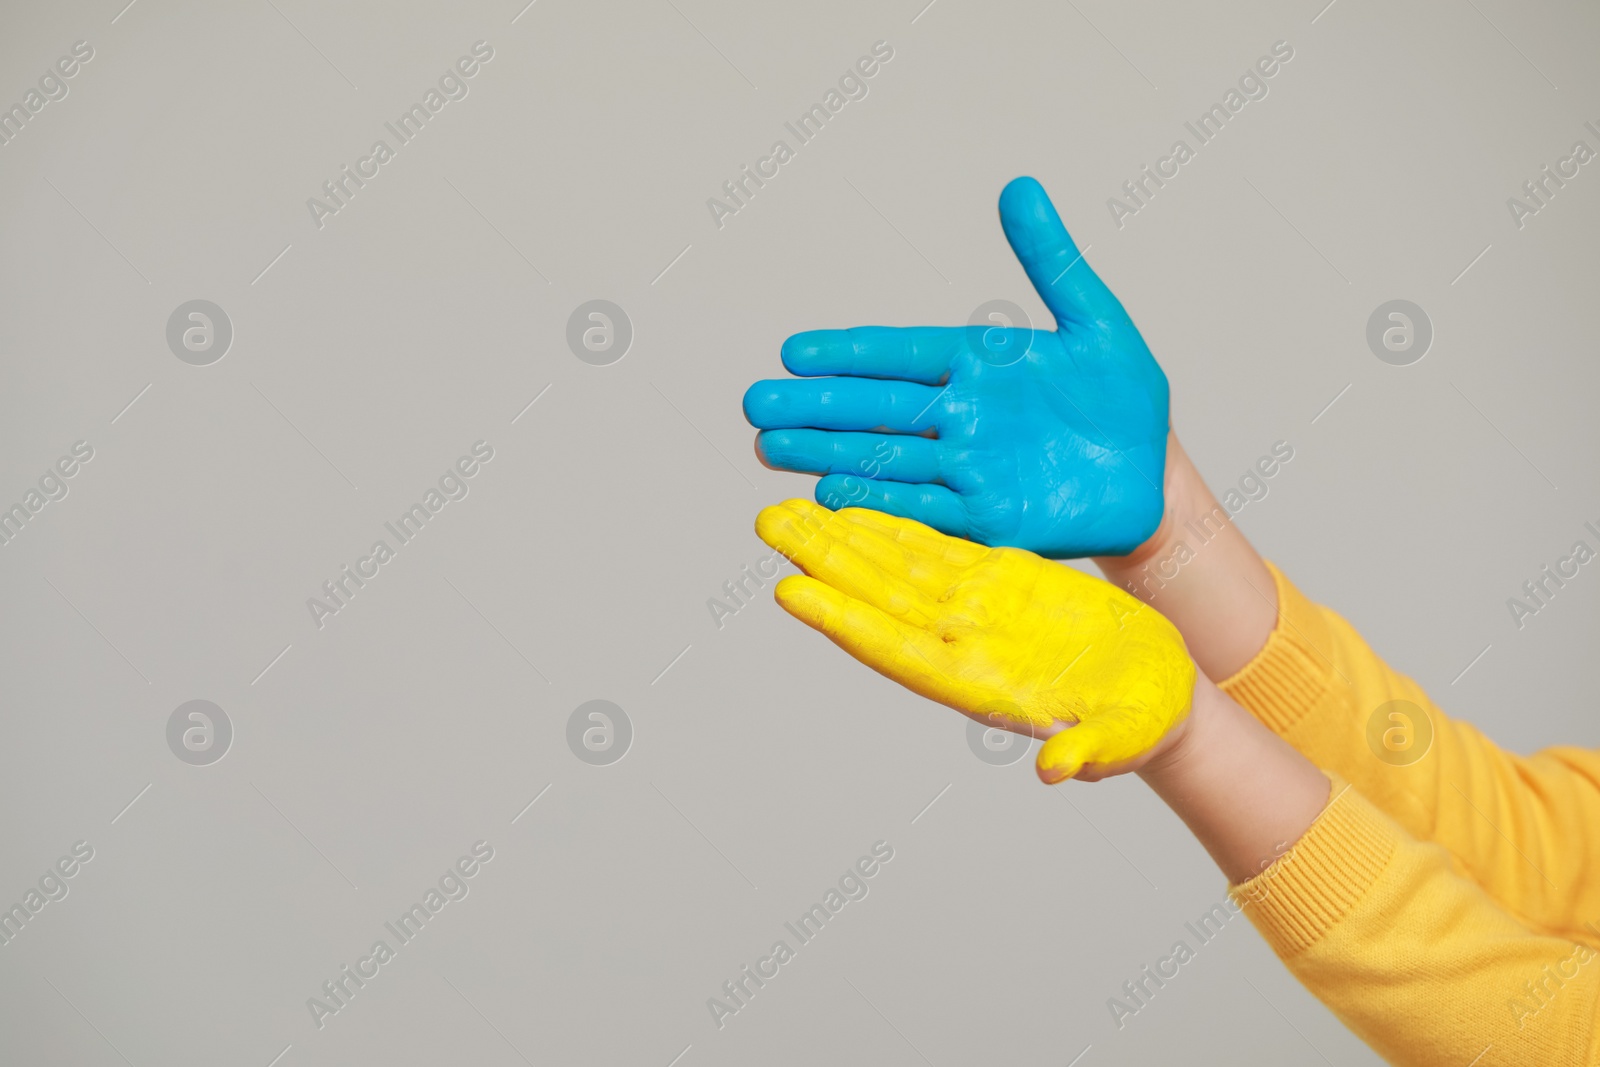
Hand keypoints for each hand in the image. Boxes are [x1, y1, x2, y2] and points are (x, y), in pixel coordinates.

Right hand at [744, 176, 1169, 558]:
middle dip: (814, 408)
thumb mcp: (1096, 322)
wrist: (1153, 478)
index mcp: (978, 364)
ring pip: (886, 458)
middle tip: (754, 405)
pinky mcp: (988, 518)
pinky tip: (830, 493)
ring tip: (769, 449)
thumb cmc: (1124, 397)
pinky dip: (880, 502)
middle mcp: (961, 416)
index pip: (898, 354)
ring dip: (826, 454)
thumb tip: (1019, 186)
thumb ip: (1052, 260)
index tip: (792, 352)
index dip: (847, 354)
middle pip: (875, 409)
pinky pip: (925, 509)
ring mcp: (969, 469)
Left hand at [755, 499, 1195, 782]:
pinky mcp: (998, 580)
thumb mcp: (1127, 739)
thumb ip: (1089, 751)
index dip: (843, 622)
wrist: (1160, 690)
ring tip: (792, 507)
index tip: (790, 592)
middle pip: (877, 599)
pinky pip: (934, 548)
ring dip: (843, 537)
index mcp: (981, 684)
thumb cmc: (1146, 721)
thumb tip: (1057, 770)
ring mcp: (975, 611)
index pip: (896, 651)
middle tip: (768, 522)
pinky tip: (856, 506)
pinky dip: (894, 526)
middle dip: (823, 560)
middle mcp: (963, 645)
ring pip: (895, 568)